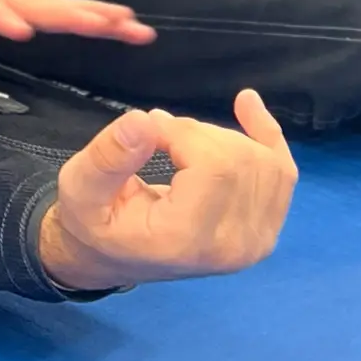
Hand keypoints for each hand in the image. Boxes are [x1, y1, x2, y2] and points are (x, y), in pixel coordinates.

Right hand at [37, 90, 298, 292]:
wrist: (110, 256)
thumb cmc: (91, 221)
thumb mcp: (79, 188)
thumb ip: (107, 157)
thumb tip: (143, 121)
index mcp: (187, 240)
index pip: (215, 166)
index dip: (182, 132)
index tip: (146, 127)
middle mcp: (231, 248)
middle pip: (240, 160)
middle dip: (196, 132)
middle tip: (155, 135)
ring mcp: (255, 242)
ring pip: (263, 160)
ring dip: (219, 135)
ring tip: (178, 142)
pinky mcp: (264, 230)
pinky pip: (282, 171)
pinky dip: (266, 133)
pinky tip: (247, 104)